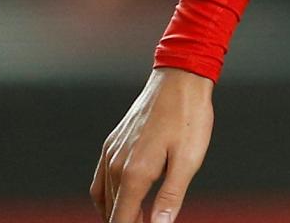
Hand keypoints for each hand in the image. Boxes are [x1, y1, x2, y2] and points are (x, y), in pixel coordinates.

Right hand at [91, 68, 214, 222]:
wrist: (180, 80)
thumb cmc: (189, 118)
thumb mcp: (188, 160)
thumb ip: (171, 197)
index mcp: (134, 173)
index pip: (122, 219)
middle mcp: (115, 164)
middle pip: (112, 212)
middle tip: (150, 222)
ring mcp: (110, 152)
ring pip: (104, 197)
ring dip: (118, 213)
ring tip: (140, 219)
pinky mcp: (112, 143)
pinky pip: (100, 180)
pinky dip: (107, 197)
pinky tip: (122, 200)